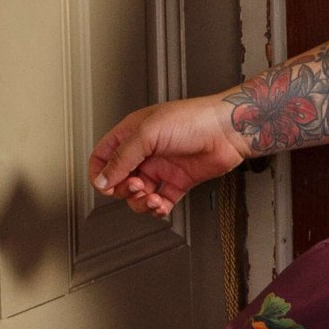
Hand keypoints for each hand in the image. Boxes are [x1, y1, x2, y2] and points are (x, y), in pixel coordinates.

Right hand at [88, 94, 245, 218]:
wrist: (228, 130)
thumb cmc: (194, 119)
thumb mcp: (147, 134)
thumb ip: (122, 157)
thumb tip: (103, 179)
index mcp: (132, 134)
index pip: (103, 157)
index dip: (99, 173)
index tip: (104, 185)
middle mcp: (145, 152)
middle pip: (119, 180)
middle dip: (123, 189)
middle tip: (137, 185)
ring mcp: (162, 168)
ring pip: (139, 195)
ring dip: (140, 202)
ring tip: (151, 198)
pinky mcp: (179, 182)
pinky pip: (161, 201)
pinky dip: (158, 208)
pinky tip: (161, 206)